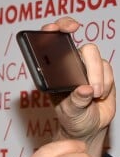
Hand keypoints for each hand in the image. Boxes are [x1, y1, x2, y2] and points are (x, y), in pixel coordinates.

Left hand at [42, 16, 115, 156]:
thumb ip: (76, 102)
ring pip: (94, 57)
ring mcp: (85, 68)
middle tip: (73, 30)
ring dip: (97, 76)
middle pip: (77, 45)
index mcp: (52, 75)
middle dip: (75, 35)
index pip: (49, 47)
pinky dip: (106, 82)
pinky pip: (107, 69)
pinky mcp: (100, 71)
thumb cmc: (72, 120)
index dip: (52, 31)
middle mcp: (67, 67)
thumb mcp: (71, 114)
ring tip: (94, 96)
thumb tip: (84, 89)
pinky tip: (100, 96)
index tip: (58, 29)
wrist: (88, 127)